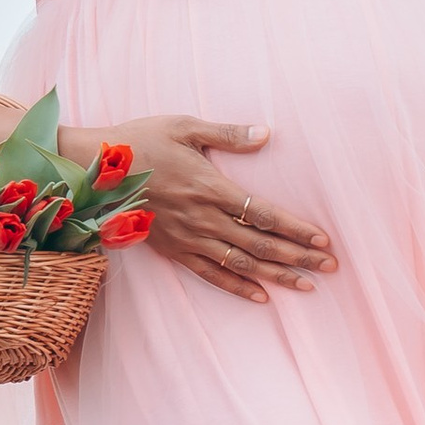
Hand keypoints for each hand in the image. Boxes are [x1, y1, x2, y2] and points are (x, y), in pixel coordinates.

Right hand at [97, 117, 336, 304]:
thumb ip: (229, 134)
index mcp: (210, 187)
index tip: (323, 241)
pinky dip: (237, 287)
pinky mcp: (173, 250)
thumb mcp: (185, 126)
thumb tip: (267, 133)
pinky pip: (210, 275)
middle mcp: (203, 219)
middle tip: (330, 269)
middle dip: (298, 258)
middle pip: (260, 245)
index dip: (297, 230)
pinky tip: (261, 297)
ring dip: (277, 276)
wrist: (94, 170)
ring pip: (241, 264)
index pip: (265, 215)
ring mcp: (188, 238)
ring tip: (308, 287)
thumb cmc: (140, 140)